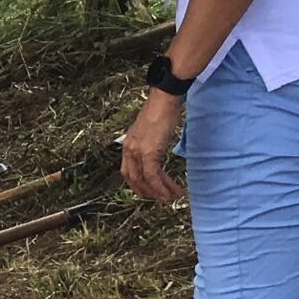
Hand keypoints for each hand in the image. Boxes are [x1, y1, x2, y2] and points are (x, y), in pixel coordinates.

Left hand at [120, 89, 186, 203]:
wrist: (164, 99)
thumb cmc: (160, 111)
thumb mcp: (150, 131)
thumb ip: (148, 144)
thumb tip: (155, 153)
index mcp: (127, 146)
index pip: (128, 172)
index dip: (137, 184)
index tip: (148, 191)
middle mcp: (129, 150)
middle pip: (135, 179)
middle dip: (148, 191)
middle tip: (160, 199)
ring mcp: (138, 152)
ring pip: (145, 179)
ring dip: (158, 191)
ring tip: (170, 197)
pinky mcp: (149, 152)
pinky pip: (153, 175)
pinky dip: (161, 186)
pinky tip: (171, 191)